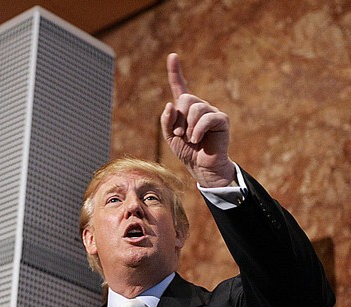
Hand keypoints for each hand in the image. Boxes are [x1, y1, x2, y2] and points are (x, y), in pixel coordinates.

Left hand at [160, 53, 234, 186]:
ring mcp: (211, 111)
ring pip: (195, 108)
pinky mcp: (221, 120)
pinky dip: (197, 130)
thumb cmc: (187, 151)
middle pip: (185, 98)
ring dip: (187, 127)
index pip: (180, 86)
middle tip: (180, 134)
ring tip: (190, 139)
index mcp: (185, 109)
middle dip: (179, 118)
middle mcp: (199, 106)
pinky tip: (197, 140)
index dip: (175, 71)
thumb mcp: (170, 136)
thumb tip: (170, 105)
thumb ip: (167, 121)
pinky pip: (206, 118)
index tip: (172, 56)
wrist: (202, 167)